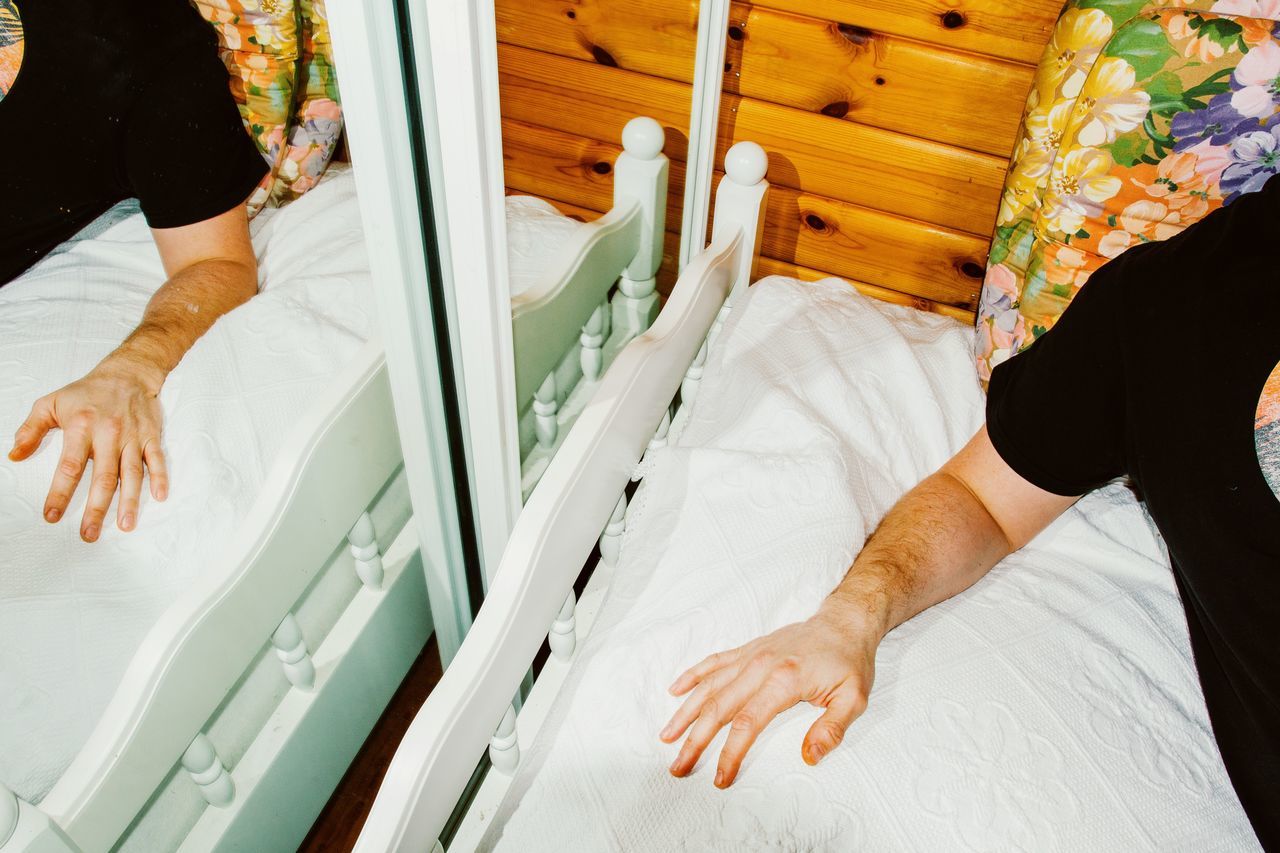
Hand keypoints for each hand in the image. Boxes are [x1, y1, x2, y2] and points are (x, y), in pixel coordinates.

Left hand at [8, 356, 167, 540]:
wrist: (127, 373)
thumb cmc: (86, 392)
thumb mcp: (50, 403)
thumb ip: (30, 430)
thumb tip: (13, 454)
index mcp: (82, 427)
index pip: (69, 467)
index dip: (60, 493)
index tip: (52, 515)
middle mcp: (109, 434)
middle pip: (103, 477)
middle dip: (96, 508)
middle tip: (89, 533)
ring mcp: (133, 437)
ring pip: (131, 474)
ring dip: (129, 501)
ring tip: (125, 525)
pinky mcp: (151, 437)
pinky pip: (157, 460)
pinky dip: (160, 477)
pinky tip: (159, 496)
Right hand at [659, 603, 878, 787]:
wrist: (844, 622)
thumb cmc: (849, 661)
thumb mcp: (853, 698)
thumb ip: (832, 729)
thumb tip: (809, 757)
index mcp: (784, 680)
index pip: (747, 723)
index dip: (730, 753)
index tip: (721, 778)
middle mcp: (760, 666)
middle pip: (718, 707)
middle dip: (694, 740)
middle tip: (678, 767)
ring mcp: (751, 655)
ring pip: (709, 685)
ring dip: (685, 712)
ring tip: (667, 736)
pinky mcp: (749, 649)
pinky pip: (714, 662)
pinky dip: (693, 676)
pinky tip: (675, 690)